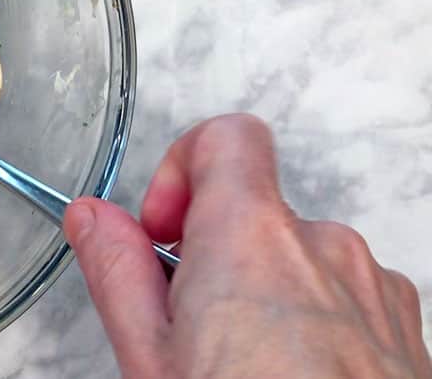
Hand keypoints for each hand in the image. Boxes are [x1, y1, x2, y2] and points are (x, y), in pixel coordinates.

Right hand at [65, 114, 430, 377]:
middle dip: (213, 257)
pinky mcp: (404, 330)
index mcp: (251, 237)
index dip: (182, 169)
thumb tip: (92, 216)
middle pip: (254, 211)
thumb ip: (116, 269)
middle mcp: (324, 247)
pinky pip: (346, 298)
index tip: (162, 232)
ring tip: (240, 371)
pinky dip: (313, 324)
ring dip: (266, 296)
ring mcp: (373, 289)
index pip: (225, 137)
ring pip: (300, 260)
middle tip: (187, 332)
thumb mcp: (150, 357)